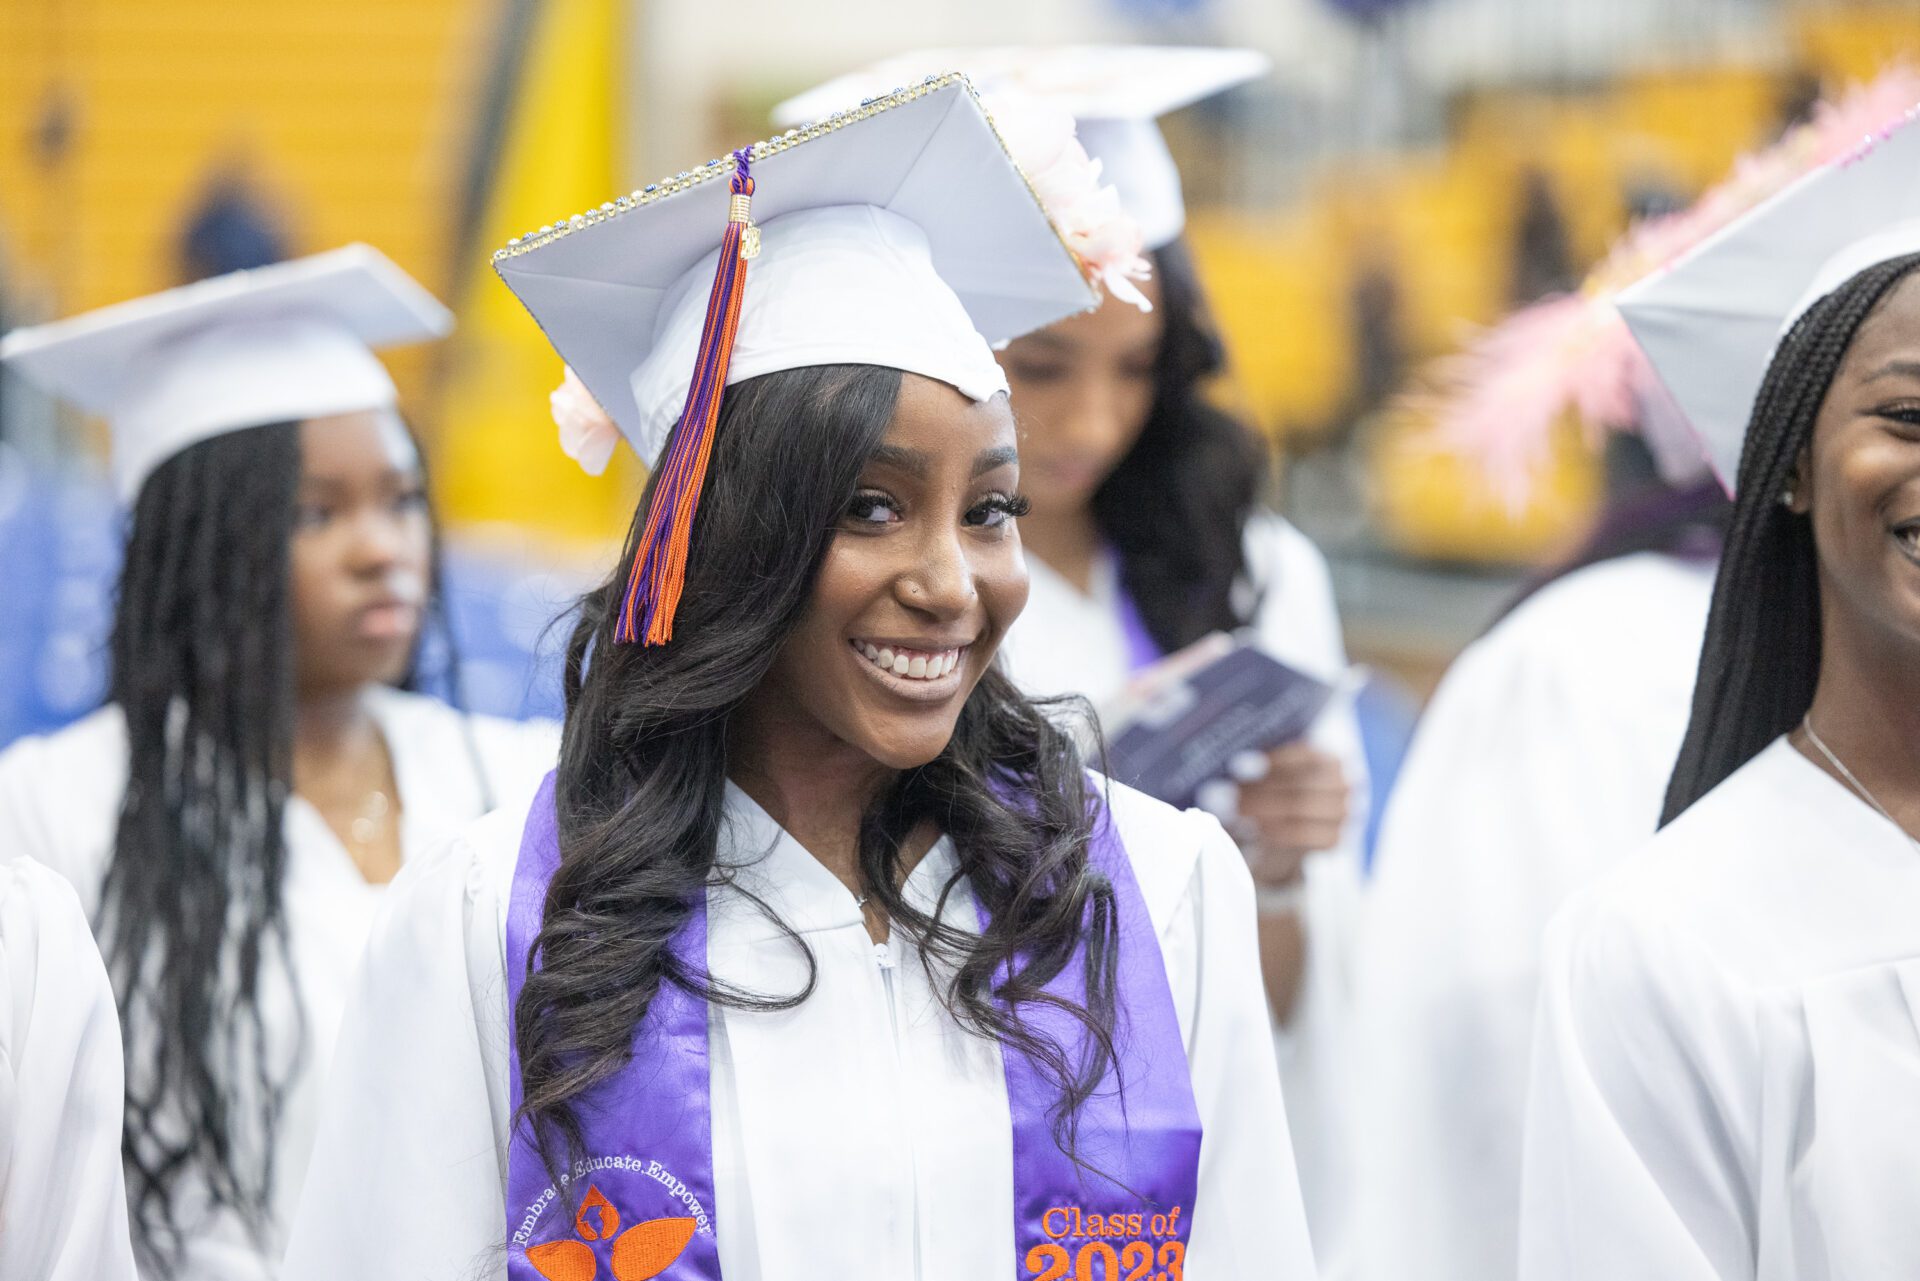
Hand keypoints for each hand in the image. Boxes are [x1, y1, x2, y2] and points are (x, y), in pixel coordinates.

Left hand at [1231, 742, 1348, 888]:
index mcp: (1330, 759)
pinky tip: (1257, 829)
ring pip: (1301, 810)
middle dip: (1262, 790)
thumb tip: (1235, 766)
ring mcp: (1343, 813)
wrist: (1291, 832)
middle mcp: (1344, 784)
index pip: (1304, 755)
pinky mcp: (1335, 839)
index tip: (1239, 767)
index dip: (1271, 761)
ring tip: (1237, 811)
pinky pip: (1304, 836)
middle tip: (1230, 796)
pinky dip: (1277, 832)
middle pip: (1300, 785)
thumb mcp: (1273, 775)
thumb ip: (1260, 767)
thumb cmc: (1279, 793)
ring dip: (1264, 811)